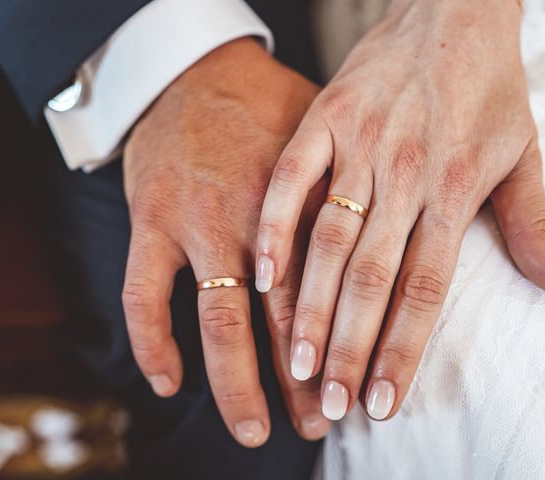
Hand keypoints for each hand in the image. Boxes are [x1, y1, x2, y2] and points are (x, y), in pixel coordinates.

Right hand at [122, 38, 329, 445]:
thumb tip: (402, 238)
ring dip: (237, 382)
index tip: (363, 390)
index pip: (334, 293)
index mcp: (310, 202)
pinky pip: (142, 295)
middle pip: (285, 318)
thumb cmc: (273, 108)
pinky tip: (167, 383)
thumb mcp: (333, 141)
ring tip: (253, 432)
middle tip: (319, 424)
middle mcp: (259, 219)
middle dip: (301, 380)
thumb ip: (361, 192)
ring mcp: (200, 222)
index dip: (348, 348)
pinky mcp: (150, 220)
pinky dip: (152, 343)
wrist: (199, 71)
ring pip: (219, 319)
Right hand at [256, 0, 544, 422]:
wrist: (450, 10)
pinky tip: (264, 278)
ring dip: (310, 304)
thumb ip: (538, 230)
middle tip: (329, 402)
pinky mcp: (324, 118)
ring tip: (296, 361)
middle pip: (372, 276)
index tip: (381, 400)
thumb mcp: (525, 154)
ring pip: (329, 238)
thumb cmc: (487, 86)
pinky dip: (276, 227)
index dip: (402, 349)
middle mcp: (405, 174)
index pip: (427, 288)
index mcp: (456, 188)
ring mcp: (358, 144)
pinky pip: (292, 178)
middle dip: (349, 346)